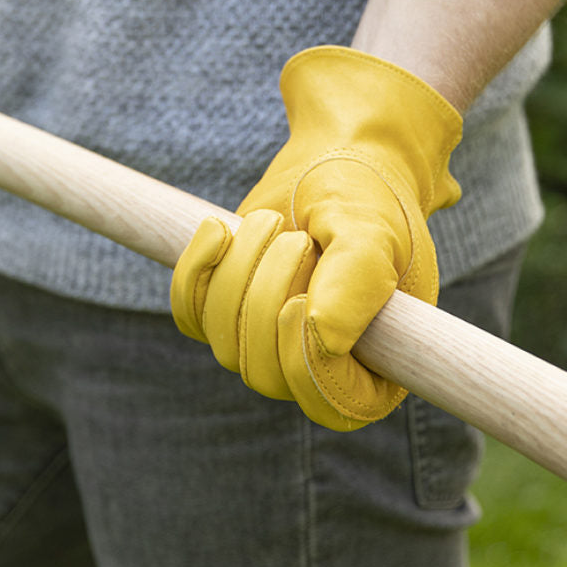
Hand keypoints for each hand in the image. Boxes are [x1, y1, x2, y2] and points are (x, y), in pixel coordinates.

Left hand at [170, 47, 461, 430]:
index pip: (332, 405)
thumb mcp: (373, 230)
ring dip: (240, 270)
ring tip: (274, 222)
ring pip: (223, 340)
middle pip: (265, 372)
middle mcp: (318, 367)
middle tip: (296, 237)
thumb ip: (359, 280)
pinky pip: (190, 312)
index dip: (306, 364)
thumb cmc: (368, 200)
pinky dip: (196, 269)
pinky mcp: (224, 310)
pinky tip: (219, 229)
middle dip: (268, 294)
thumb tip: (323, 338)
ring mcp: (265, 342)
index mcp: (376, 366)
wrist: (335, 161)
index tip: (299, 302)